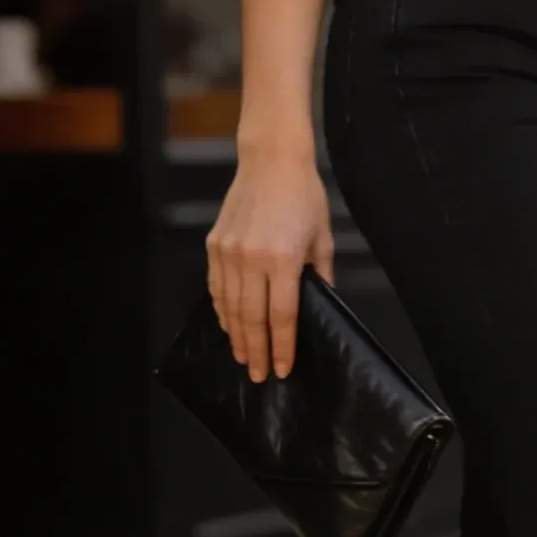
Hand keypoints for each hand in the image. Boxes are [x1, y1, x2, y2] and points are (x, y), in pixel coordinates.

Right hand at [207, 141, 334, 381]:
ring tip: (243, 357)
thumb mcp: (321, 238)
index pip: (280, 316)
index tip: (281, 369)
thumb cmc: (304, 196)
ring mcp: (228, 252)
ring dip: (236, 336)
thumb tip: (322, 307)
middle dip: (255, 351)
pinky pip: (216, 288)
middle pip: (251, 318)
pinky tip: (229, 325)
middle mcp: (251, 258)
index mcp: (282, 259)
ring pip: (229, 307)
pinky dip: (222, 311)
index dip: (281, 347)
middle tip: (258, 376)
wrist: (271, 161)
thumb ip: (320, 276)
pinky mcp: (215, 245)